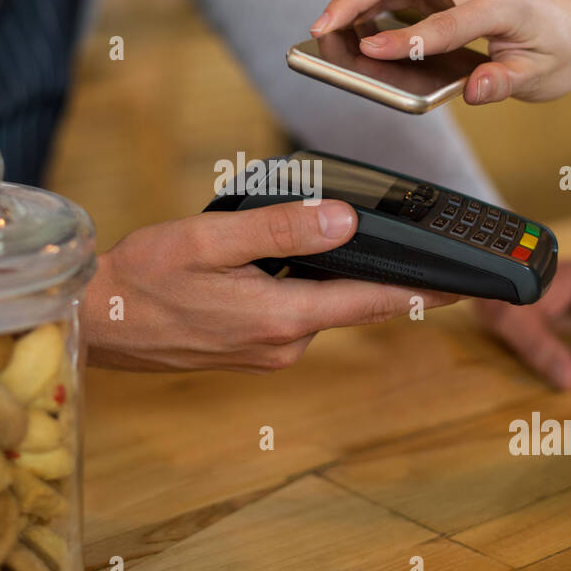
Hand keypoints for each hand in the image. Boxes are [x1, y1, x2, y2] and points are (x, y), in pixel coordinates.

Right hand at [84, 199, 461, 372]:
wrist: (98, 322)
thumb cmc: (142, 278)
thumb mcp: (209, 240)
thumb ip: (280, 229)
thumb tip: (344, 220)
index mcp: (280, 317)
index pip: (373, 301)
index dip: (427, 291)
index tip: (471, 285)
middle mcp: (284, 343)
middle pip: (353, 301)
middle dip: (384, 275)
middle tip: (421, 246)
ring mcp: (269, 350)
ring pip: (323, 304)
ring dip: (336, 276)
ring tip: (336, 236)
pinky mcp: (254, 349)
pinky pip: (298, 312)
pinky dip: (308, 287)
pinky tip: (286, 260)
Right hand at [311, 0, 570, 104]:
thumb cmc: (560, 51)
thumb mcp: (539, 78)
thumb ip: (502, 83)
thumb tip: (475, 91)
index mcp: (503, 1)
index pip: (444, 21)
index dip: (403, 40)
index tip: (366, 53)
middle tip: (321, 27)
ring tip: (326, 28)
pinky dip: (370, 3)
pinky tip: (352, 27)